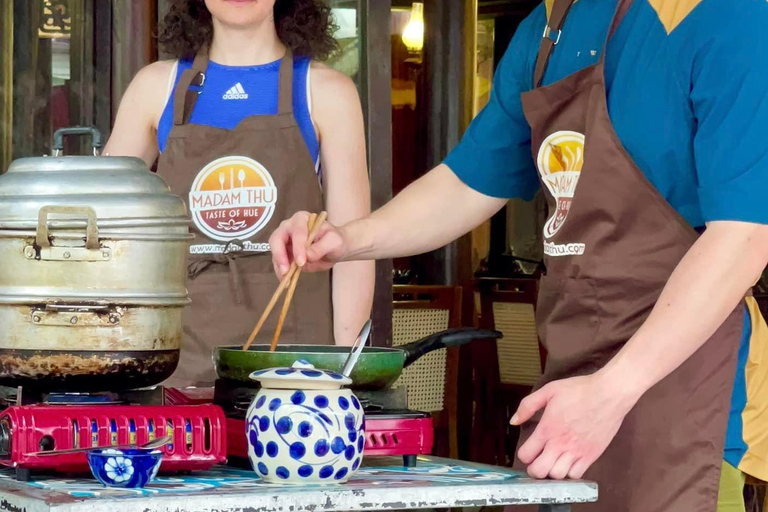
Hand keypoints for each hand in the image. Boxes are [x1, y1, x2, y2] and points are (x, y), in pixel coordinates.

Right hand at [269, 211, 348, 278]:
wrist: (334, 248)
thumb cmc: (335, 240)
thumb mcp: (334, 242)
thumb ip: (321, 247)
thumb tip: (307, 256)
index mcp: (302, 219)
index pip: (297, 232)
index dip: (297, 247)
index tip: (301, 262)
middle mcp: (289, 227)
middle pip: (277, 239)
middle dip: (280, 255)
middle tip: (286, 270)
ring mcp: (285, 241)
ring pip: (275, 252)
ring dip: (279, 266)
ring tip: (285, 279)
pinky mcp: (285, 254)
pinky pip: (279, 262)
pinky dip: (280, 272)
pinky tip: (285, 281)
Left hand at [511, 372, 639, 479]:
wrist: (608, 394)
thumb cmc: (579, 390)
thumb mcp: (548, 391)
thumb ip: (528, 406)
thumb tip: (514, 421)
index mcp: (547, 428)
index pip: (526, 455)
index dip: (524, 454)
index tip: (528, 450)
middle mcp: (560, 444)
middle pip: (539, 471)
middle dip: (534, 469)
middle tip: (538, 461)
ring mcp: (577, 452)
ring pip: (557, 476)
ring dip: (552, 471)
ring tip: (554, 461)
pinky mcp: (592, 455)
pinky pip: (576, 475)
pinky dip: (570, 472)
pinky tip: (569, 462)